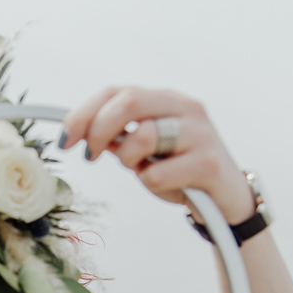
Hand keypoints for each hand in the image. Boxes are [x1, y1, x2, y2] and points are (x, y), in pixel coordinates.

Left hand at [61, 87, 254, 225]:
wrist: (227, 200)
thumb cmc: (182, 172)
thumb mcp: (146, 151)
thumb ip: (119, 137)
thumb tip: (80, 131)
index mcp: (166, 100)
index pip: (116, 92)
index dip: (84, 113)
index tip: (66, 139)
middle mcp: (185, 108)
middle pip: (128, 103)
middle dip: (98, 130)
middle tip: (91, 155)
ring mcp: (199, 134)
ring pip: (143, 137)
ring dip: (130, 161)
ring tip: (142, 170)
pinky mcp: (208, 163)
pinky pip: (158, 174)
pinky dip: (152, 184)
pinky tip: (168, 185)